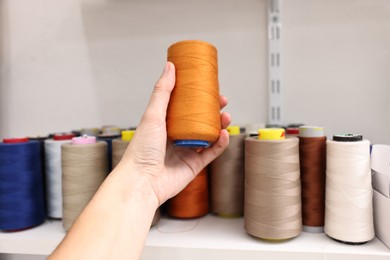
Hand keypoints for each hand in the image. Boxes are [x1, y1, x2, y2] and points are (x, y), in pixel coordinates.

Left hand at [119, 62, 230, 204]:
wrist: (143, 181)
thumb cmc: (142, 149)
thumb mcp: (153, 114)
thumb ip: (163, 91)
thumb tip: (170, 66)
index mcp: (165, 123)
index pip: (185, 106)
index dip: (197, 96)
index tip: (208, 86)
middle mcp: (176, 136)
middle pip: (199, 120)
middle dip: (212, 109)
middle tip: (222, 100)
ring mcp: (186, 151)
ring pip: (208, 135)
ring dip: (219, 124)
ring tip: (226, 116)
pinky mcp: (194, 165)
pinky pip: (212, 152)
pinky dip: (220, 143)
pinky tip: (224, 133)